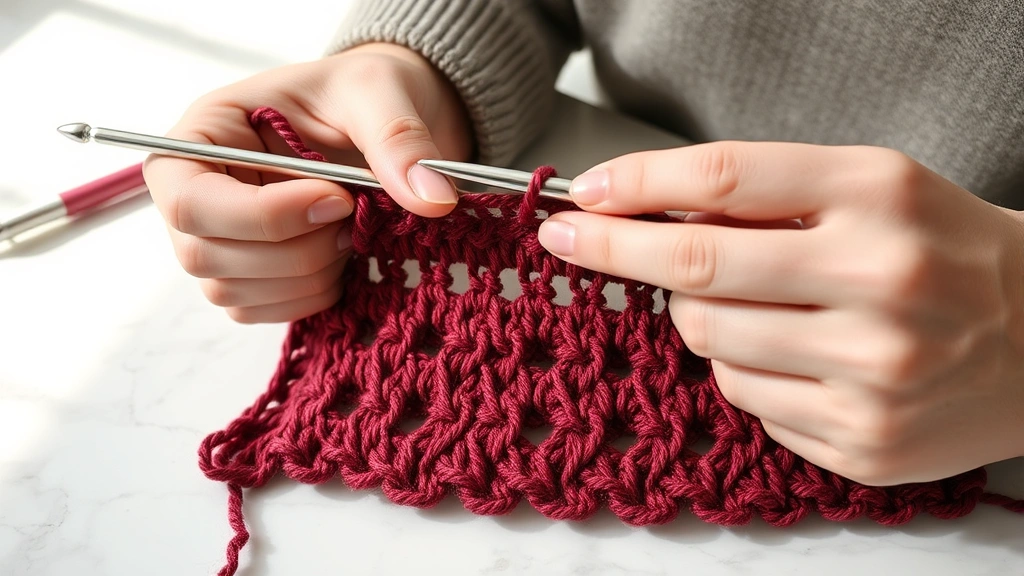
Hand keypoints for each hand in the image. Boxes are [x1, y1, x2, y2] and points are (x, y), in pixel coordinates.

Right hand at [144, 43, 471, 322]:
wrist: (384, 119)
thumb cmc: (362, 93)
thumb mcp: (379, 93)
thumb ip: (398, 140)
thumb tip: (432, 198)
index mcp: (202, 136)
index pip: (188, 200)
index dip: (263, 215)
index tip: (337, 199)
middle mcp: (197, 193)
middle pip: (205, 256)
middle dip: (295, 250)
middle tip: (353, 215)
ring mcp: (220, 241)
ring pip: (235, 292)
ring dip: (310, 274)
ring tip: (351, 229)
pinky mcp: (252, 276)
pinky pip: (264, 312)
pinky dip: (314, 295)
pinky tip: (344, 257)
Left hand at [537, 142, 1023, 484]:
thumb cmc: (941, 250)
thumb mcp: (870, 188)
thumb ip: (767, 192)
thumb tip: (648, 210)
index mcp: (881, 197)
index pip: (726, 178)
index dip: (637, 184)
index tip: (585, 193)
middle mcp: (881, 283)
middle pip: (698, 267)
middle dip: (617, 250)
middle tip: (577, 241)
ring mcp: (875, 374)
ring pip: (710, 342)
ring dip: (698, 317)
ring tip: (748, 303)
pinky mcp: (865, 441)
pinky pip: (747, 402)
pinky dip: (743, 371)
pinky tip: (790, 355)